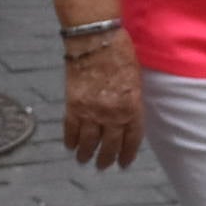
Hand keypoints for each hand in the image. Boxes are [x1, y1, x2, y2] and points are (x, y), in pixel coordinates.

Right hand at [61, 32, 144, 168]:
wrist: (95, 39)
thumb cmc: (120, 53)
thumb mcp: (136, 79)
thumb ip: (132, 101)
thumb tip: (128, 116)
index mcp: (132, 107)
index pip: (131, 139)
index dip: (127, 154)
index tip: (124, 163)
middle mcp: (112, 115)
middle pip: (109, 145)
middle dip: (106, 159)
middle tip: (103, 166)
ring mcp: (91, 112)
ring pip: (88, 142)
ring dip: (86, 154)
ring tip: (84, 160)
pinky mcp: (73, 106)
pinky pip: (70, 129)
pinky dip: (70, 140)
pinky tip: (70, 146)